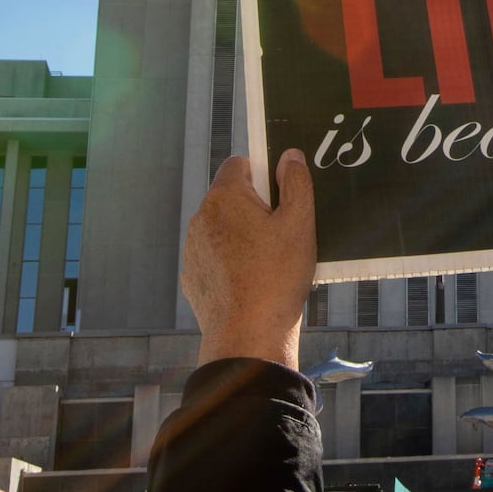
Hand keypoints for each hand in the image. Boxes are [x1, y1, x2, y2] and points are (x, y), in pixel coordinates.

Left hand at [182, 150, 316, 370]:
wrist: (248, 336)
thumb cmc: (277, 276)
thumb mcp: (299, 223)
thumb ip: (296, 182)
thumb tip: (289, 155)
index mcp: (225, 198)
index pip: (238, 163)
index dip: (262, 172)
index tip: (281, 196)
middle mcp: (201, 219)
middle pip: (231, 196)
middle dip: (255, 206)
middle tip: (282, 231)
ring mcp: (193, 250)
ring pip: (223, 227)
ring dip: (243, 233)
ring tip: (269, 260)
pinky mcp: (193, 277)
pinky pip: (215, 255)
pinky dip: (231, 259)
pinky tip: (253, 279)